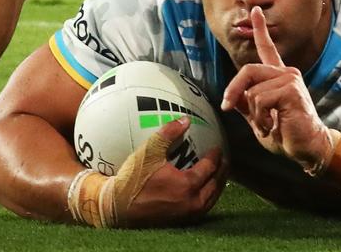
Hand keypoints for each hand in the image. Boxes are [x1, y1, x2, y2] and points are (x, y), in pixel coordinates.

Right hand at [74, 117, 226, 227]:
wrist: (116, 206)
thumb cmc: (132, 178)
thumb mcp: (150, 151)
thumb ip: (169, 133)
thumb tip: (185, 120)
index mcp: (187, 185)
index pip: (209, 168)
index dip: (215, 157)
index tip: (218, 147)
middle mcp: (191, 202)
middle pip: (215, 185)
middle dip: (222, 172)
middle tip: (225, 160)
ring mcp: (186, 214)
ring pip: (210, 200)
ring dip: (217, 186)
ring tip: (218, 175)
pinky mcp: (179, 220)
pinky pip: (201, 208)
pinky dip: (207, 198)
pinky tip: (202, 190)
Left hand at [220, 7, 331, 169]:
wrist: (307, 147)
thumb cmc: (285, 133)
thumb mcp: (257, 118)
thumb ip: (245, 104)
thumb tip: (232, 97)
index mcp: (278, 77)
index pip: (267, 49)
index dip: (260, 29)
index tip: (255, 11)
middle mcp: (285, 73)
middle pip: (248, 70)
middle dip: (233, 91)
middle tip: (227, 108)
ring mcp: (290, 79)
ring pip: (252, 91)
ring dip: (254, 114)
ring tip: (268, 125)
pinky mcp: (291, 89)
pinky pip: (260, 99)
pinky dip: (260, 118)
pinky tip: (274, 125)